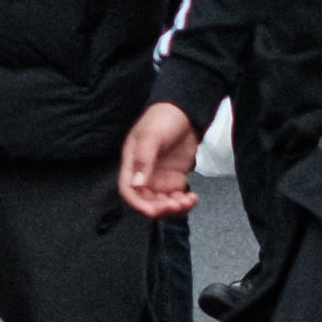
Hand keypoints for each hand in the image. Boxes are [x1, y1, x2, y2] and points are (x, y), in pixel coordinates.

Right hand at [118, 101, 204, 217]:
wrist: (185, 110)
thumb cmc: (163, 118)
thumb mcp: (151, 136)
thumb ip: (143, 160)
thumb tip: (136, 185)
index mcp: (131, 164)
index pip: (128, 191)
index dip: (138, 204)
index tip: (154, 210)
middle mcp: (143, 174)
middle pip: (146, 201)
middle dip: (161, 208)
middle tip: (176, 204)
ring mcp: (160, 178)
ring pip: (162, 203)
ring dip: (174, 208)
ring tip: (189, 201)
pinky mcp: (174, 179)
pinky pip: (176, 198)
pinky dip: (184, 202)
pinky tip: (193, 198)